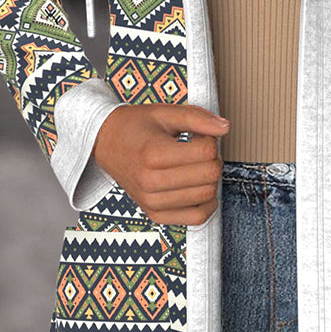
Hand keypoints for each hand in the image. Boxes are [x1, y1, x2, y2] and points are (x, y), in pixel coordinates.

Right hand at [92, 103, 230, 225]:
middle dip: (212, 159)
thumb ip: (197, 118)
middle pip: (210, 175)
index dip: (210, 140)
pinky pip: (196, 218)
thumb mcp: (165, 113)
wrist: (105, 142)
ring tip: (194, 166)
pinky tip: (198, 188)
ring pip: (206, 196)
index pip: (207, 152)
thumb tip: (225, 128)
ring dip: (209, 179)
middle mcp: (151, 182)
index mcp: (154, 154)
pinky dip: (206, 204)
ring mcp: (152, 201)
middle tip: (198, 150)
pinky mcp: (155, 214)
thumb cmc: (135, 127)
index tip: (199, 136)